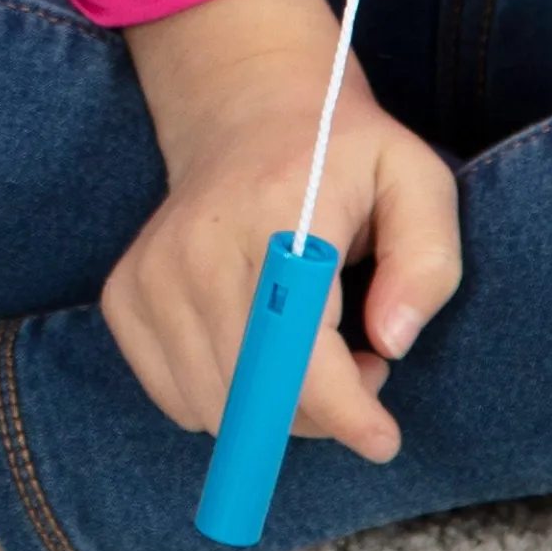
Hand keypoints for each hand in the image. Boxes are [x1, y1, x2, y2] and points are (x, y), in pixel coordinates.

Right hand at [106, 0, 459, 461]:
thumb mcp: (417, 182)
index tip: (380, 440)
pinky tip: (260, 351)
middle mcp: (199, 247)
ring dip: (278, 410)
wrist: (245, 110)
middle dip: (323, 410)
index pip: (298, 347)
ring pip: (217, 409)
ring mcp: (152, 276)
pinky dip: (228, 401)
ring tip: (313, 351)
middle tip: (361, 364)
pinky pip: (179, 400)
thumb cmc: (342, 155)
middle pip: (258, 393)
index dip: (342, 410)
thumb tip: (391, 342)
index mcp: (278, 213)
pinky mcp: (125, 299)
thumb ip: (427, 262)